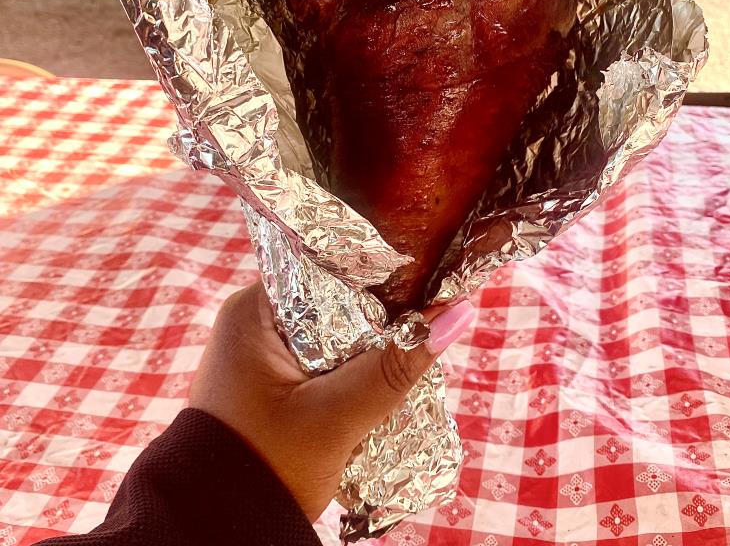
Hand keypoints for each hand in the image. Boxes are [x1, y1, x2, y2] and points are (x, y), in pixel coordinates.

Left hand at [188, 279, 474, 521]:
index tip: (423, 280)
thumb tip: (455, 314)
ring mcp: (259, 355)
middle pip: (334, 303)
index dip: (376, 276)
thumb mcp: (335, 418)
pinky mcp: (269, 385)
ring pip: (334, 336)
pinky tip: (383, 383)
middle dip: (379, 318)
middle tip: (427, 319)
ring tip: (414, 349)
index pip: (326, 268)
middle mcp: (252, 322)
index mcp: (252, 310)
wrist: (215, 531)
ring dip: (369, 351)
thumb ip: (394, 368)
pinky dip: (351, 374)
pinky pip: (323, 364)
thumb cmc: (266, 468)